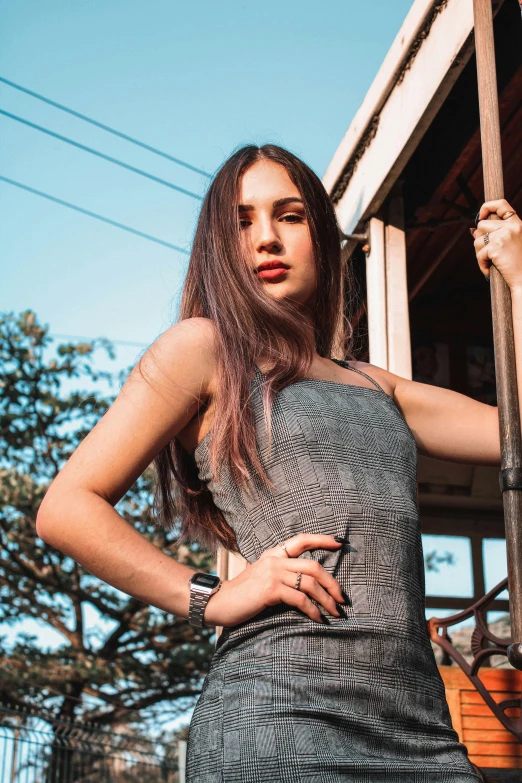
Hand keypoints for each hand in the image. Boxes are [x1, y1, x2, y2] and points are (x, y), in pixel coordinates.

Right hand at [203, 533, 345, 627]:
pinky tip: (318, 619)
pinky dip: (313, 610)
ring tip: (335, 613)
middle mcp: (274, 560)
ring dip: (326, 600)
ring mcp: (272, 573)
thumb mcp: (262, 578)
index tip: (340, 543)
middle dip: (332, 583)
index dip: (322, 540)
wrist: (218, 602)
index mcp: (273, 554)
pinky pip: (300, 599)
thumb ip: (281, 575)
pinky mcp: (270, 589)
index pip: (301, 540)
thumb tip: (308, 585)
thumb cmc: (242, 595)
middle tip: (342, 599)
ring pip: (309, 583)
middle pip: (312, 566)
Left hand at [471, 199, 521, 289]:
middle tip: (489, 253)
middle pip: (482, 225)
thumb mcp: (510, 245)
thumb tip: (473, 230)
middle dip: (481, 240)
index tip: (479, 216)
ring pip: (477, 240)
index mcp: (517, 224)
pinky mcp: (496, 246)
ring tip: (492, 263)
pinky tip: (491, 270)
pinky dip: (482, 264)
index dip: (487, 207)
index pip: (501, 205)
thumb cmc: (518, 265)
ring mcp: (504, 235)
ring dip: (480, 253)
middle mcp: (511, 227)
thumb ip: (494, 235)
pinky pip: (479, 254)